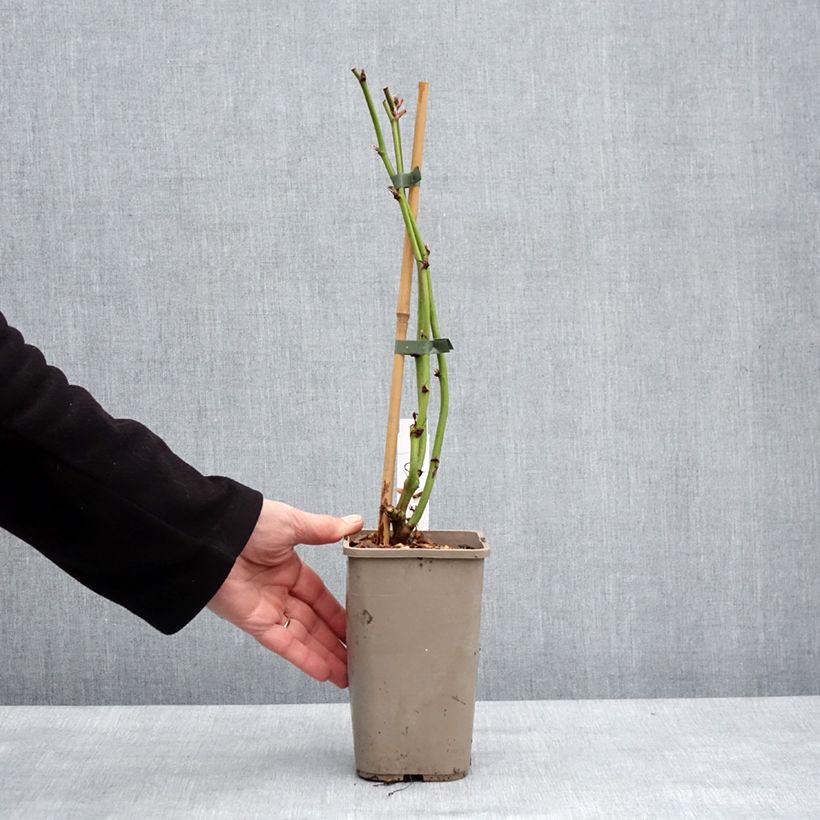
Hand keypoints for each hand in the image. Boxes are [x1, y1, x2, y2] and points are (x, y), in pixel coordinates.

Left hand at [207, 499, 362, 687]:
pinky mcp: (254, 622)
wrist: (213, 535)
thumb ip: (325, 529)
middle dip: (334, 643)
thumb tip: (354, 523)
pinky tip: (323, 671)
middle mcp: (278, 592)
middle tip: (355, 659)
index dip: (337, 614)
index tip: (355, 627)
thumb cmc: (249, 523)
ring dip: (324, 658)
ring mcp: (267, 609)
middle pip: (313, 624)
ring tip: (346, 675)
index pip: (320, 598)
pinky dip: (303, 658)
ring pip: (302, 639)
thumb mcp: (294, 523)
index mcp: (289, 568)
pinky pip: (283, 644)